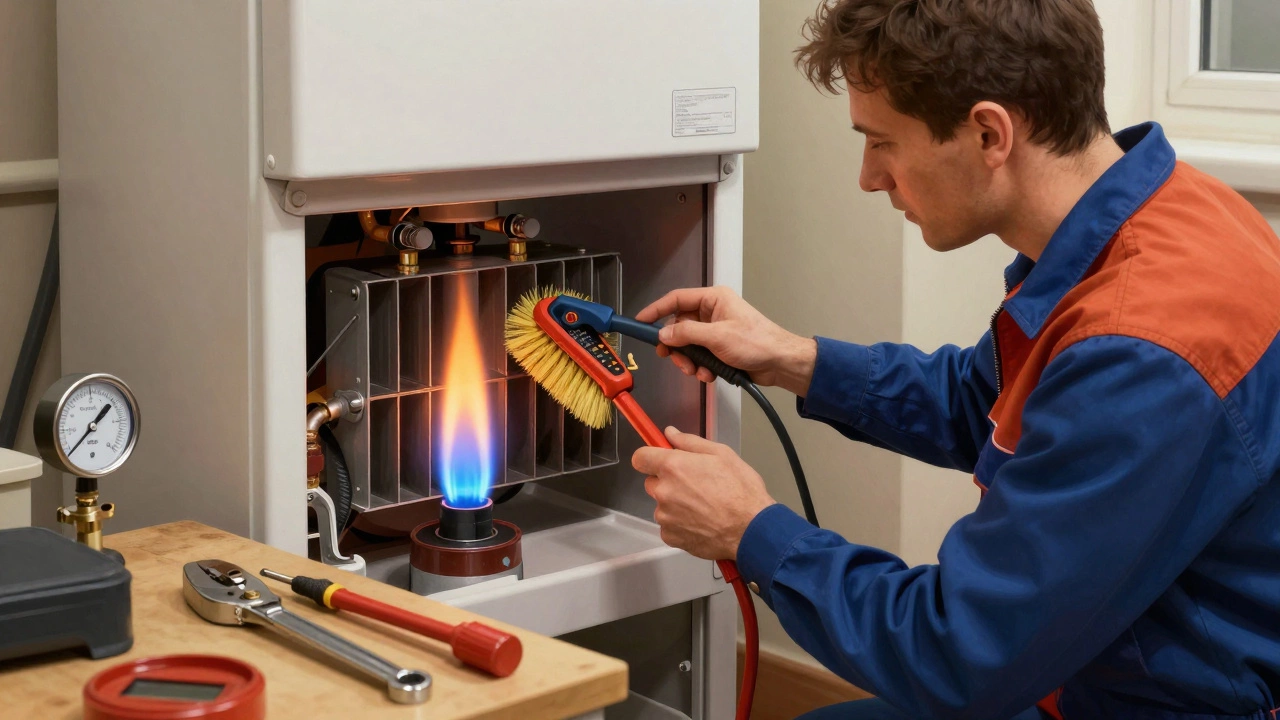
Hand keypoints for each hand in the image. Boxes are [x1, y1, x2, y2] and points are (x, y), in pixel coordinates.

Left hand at [632, 426, 775, 559]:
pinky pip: (669, 526)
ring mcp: (665, 517)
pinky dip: (680, 524)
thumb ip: (689, 442)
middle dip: (667, 482)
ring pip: (662, 506)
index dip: (649, 457)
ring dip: (675, 505)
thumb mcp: (722, 454)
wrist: (751, 529)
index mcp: (673, 467)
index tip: (658, 460)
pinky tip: (701, 522)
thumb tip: (671, 434)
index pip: (640, 458)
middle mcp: (664, 492)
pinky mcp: (671, 537)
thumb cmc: (741, 492)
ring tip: (703, 507)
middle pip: (652, 483)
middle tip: (694, 485)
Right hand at [636, 286, 817, 395]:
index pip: (677, 299)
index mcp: (713, 299)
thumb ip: (687, 334)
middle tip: (672, 358)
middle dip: (677, 346)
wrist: (780, 362)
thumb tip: (664, 334)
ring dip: (690, 361)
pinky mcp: (720, 348)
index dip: (656, 310)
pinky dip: (701, 367)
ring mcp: (716, 331)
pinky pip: (700, 356)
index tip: (640, 321)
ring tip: (698, 371)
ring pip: (688, 345)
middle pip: (680, 326)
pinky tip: (710, 374)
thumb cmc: (757, 342)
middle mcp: (713, 312)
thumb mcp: (717, 337)